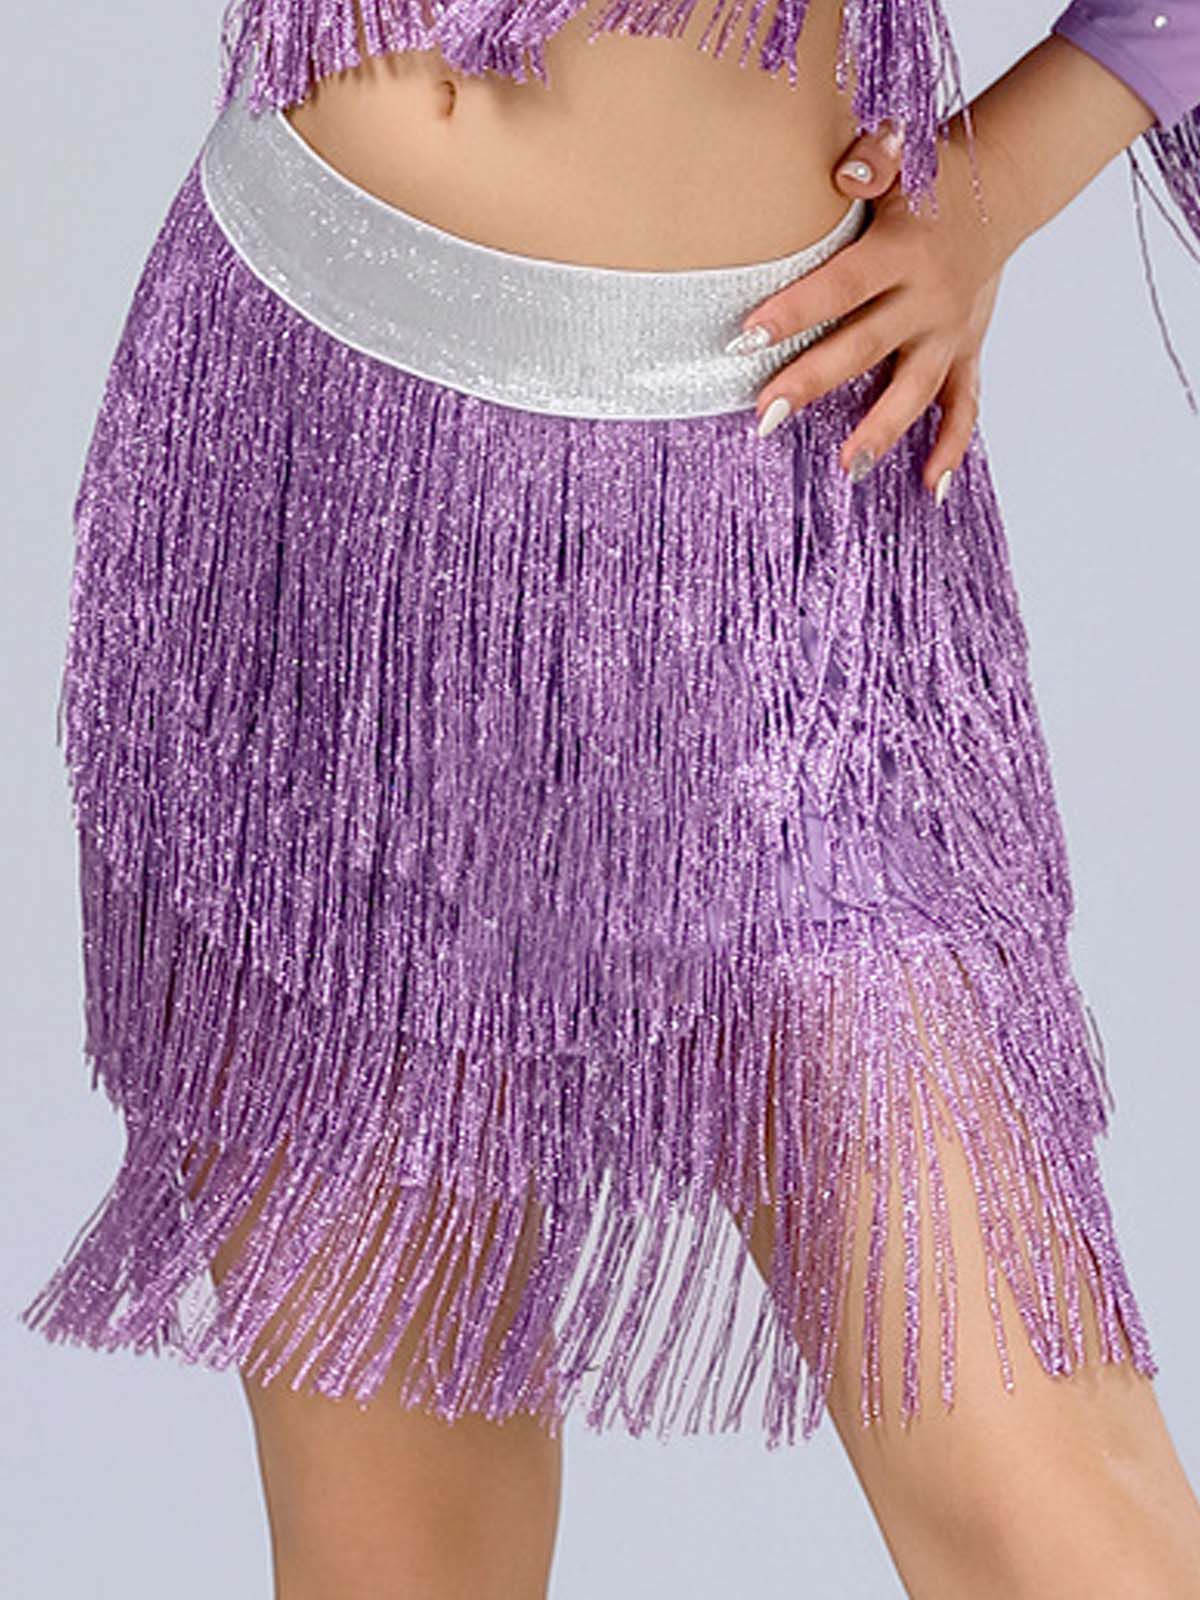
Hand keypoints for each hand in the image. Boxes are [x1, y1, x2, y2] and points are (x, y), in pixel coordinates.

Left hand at [735, 115, 1006, 502]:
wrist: (1004, 188)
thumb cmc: (929, 179)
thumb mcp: (904, 158)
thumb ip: (873, 160)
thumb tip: (847, 174)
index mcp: (901, 250)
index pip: (841, 285)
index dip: (795, 311)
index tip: (745, 338)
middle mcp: (928, 297)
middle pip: (865, 346)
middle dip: (815, 381)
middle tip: (766, 417)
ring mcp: (949, 331)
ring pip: (915, 389)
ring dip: (883, 430)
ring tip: (848, 468)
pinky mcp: (966, 353)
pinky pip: (964, 407)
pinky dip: (951, 448)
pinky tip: (929, 489)